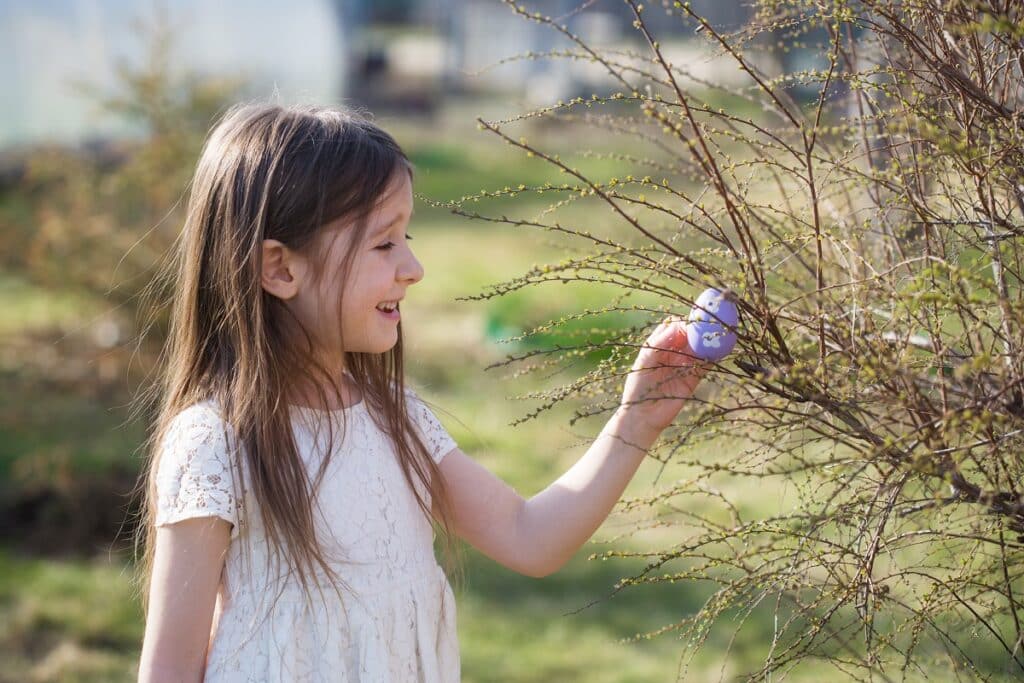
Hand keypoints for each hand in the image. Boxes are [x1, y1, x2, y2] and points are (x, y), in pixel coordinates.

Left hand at [620, 316, 707, 433]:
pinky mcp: (693, 379)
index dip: (683, 323)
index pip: (674, 328)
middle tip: (710, 326)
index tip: (692, 322)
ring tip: (718, 336)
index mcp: (658, 346)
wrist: (643, 416)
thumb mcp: (644, 362)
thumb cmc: (638, 387)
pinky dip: (713, 357)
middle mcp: (672, 353)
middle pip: (689, 336)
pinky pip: (705, 365)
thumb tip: (677, 325)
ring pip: (699, 349)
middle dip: (700, 330)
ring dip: (709, 342)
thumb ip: (658, 344)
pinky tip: (720, 351)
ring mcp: (684, 365)